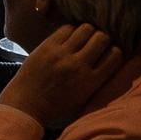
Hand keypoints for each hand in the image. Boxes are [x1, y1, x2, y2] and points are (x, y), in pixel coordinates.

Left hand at [0, 23, 125, 127]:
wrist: (24, 108)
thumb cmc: (55, 111)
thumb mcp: (83, 105)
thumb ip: (99, 88)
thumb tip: (114, 73)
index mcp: (91, 82)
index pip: (116, 55)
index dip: (115, 51)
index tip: (109, 52)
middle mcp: (79, 65)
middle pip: (103, 37)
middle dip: (103, 37)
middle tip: (97, 42)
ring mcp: (62, 54)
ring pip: (86, 28)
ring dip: (88, 31)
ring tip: (83, 37)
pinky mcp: (47, 46)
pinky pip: (66, 28)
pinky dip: (71, 30)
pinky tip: (69, 37)